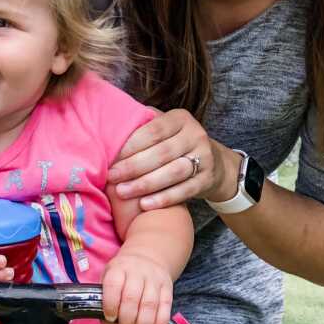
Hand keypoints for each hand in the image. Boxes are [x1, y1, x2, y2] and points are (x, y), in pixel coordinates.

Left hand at [101, 250, 172, 323]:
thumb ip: (105, 297)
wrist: (148, 257)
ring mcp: (154, 278)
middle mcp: (137, 271)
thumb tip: (107, 322)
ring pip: (150, 303)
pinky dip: (161, 321)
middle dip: (127, 320)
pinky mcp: (167, 286)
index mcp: (119, 268)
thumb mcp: (109, 276)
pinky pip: (166, 305)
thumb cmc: (123, 274)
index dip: (110, 305)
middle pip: (132, 297)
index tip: (110, 318)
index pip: (113, 285)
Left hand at [106, 109, 235, 209]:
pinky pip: (184, 190)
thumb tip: (109, 123)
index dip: (131, 144)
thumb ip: (144, 124)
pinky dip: (163, 198)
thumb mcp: (165, 127)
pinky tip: (144, 204)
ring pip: (173, 172)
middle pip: (161, 153)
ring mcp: (205, 158)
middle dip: (133, 166)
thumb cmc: (175, 144)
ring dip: (145, 184)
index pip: (153, 130)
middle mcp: (196, 135)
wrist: (214, 163)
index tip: (111, 157)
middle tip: (111, 176)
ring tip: (122, 191)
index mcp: (181, 118)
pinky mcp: (207, 180)